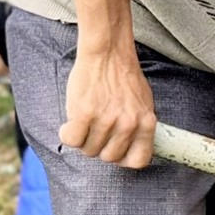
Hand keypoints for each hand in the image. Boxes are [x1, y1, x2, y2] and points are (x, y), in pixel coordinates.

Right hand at [61, 39, 156, 166]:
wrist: (107, 53)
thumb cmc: (123, 77)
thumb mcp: (143, 103)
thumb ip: (139, 126)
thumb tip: (132, 147)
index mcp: (146, 123)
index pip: (139, 160)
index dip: (124, 160)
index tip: (115, 152)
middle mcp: (128, 124)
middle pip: (110, 157)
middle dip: (100, 148)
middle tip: (95, 133)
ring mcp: (106, 120)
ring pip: (89, 150)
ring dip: (83, 141)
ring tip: (84, 124)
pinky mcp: (84, 113)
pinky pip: (72, 140)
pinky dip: (67, 135)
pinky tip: (70, 124)